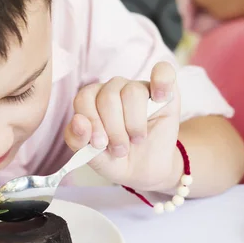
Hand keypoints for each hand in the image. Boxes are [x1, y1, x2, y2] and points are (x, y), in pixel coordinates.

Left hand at [64, 62, 181, 190]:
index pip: (84, 98)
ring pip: (132, 92)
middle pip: (108, 97)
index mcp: (91, 100)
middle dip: (114, 129)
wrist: (145, 171)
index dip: (91, 121)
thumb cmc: (114, 159)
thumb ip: (78, 140)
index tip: (99, 144)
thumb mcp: (91, 157)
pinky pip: (163, 72)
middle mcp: (113, 89)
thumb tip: (78, 120)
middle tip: (120, 149)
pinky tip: (159, 98)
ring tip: (137, 140)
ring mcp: (139, 88)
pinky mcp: (165, 92)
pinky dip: (162, 81)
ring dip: (134, 123)